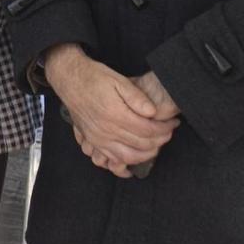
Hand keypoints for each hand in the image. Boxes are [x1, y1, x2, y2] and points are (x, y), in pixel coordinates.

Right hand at [43, 44, 177, 177]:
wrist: (70, 80)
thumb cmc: (94, 78)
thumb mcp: (118, 80)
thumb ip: (137, 97)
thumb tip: (152, 112)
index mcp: (115, 114)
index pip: (148, 130)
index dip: (164, 129)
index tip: (172, 124)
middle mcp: (106, 130)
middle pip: (141, 144)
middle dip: (160, 140)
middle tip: (168, 133)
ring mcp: (98, 138)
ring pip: (128, 157)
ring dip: (146, 155)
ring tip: (156, 146)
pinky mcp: (93, 141)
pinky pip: (111, 160)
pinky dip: (124, 164)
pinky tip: (134, 163)